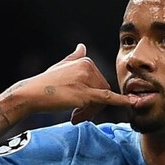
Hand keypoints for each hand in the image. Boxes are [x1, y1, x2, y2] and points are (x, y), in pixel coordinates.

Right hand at [2, 46, 140, 123]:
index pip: (99, 83)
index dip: (92, 98)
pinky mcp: (85, 93)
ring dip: (90, 113)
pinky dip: (122, 102)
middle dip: (92, 107)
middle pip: (103, 92)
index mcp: (85, 60)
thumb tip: (83, 46)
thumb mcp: (61, 66)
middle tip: (76, 116)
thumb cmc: (44, 83)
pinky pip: (107, 99)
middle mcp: (88, 67)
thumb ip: (74, 57)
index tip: (78, 108)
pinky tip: (134, 103)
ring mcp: (87, 79)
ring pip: (101, 101)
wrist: (31, 94)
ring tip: (74, 117)